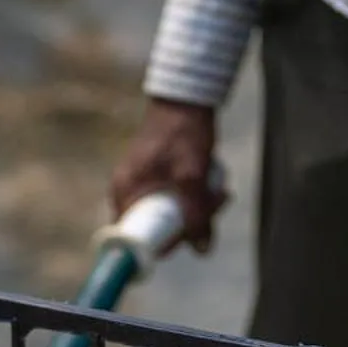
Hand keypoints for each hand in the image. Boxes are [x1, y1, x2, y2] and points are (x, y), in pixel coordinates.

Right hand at [109, 98, 226, 253]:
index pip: (137, 238)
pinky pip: (175, 200)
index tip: (192, 236)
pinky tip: (213, 186)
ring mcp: (142, 184)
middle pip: (158, 228)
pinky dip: (195, 198)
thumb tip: (202, 251)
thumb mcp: (192, 175)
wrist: (185, 96)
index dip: (167, 243)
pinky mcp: (156, 178)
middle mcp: (128, 192)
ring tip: (222, 192)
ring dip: (199, 210)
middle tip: (218, 205)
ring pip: (171, 214)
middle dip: (191, 223)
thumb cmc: (182, 131)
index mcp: (125, 192)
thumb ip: (196, 214)